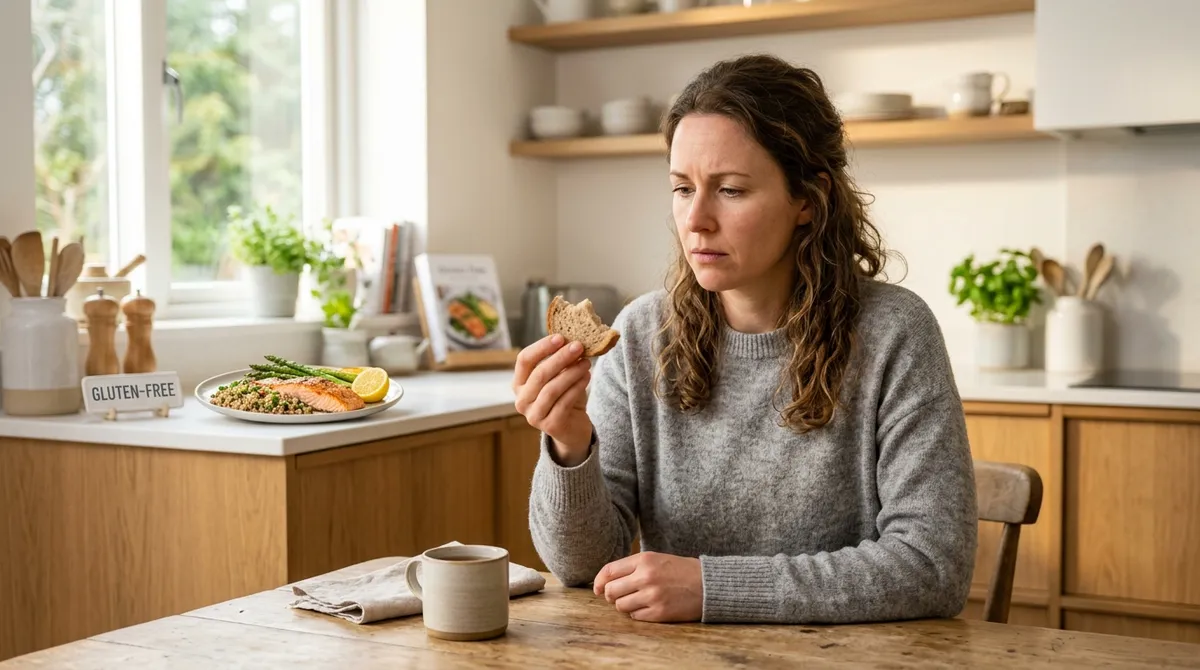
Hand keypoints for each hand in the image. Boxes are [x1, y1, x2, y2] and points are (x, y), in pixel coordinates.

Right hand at [512, 334, 592, 466]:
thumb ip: (561, 362)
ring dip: (571, 372)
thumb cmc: (565, 397)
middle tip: (578, 346)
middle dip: (560, 358)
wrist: (573, 429)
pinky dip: (577, 387)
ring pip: (552, 389)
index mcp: (519, 384)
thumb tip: (572, 340)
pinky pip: (564, 402)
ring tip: (586, 362)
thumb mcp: (560, 377)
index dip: (541, 347)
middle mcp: (522, 400)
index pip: (524, 360)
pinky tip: (587, 377)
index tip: (560, 337)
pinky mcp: (549, 426)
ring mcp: (534, 415)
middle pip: (539, 374)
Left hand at [593, 552, 702, 622]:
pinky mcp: (659, 612)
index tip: (597, 589)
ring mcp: (652, 596)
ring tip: (635, 601)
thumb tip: (604, 581)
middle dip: (610, 595)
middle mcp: (646, 577)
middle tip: (618, 596)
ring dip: (624, 605)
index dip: (598, 581)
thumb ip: (631, 567)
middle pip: (610, 591)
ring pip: (620, 606)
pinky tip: (647, 607)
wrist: (707, 584)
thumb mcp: (656, 559)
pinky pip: (635, 616)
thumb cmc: (679, 570)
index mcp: (644, 560)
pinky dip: (637, 614)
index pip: (609, 571)